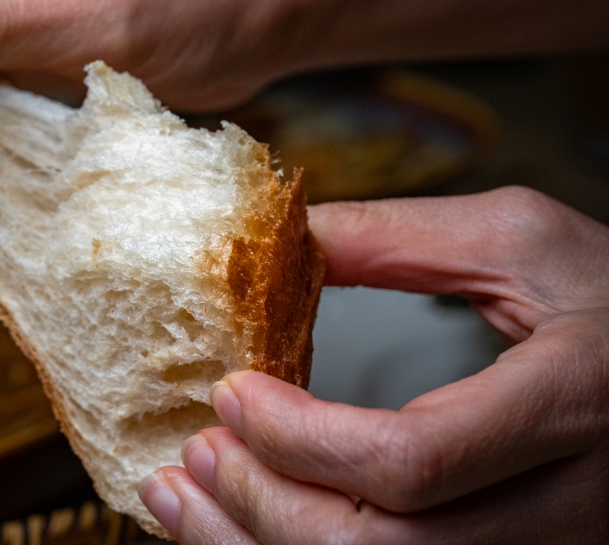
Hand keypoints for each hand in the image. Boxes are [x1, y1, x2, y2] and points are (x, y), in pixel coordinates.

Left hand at [140, 186, 608, 543]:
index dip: (299, 437)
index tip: (230, 391)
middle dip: (263, 505)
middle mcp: (569, 504)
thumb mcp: (519, 241)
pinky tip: (244, 529)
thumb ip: (396, 239)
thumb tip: (278, 241)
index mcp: (570, 402)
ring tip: (184, 499)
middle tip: (194, 451)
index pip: (413, 459)